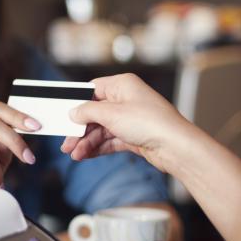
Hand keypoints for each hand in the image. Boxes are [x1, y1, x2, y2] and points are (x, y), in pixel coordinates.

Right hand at [61, 73, 193, 172]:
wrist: (176, 148)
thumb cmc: (151, 123)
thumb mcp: (111, 114)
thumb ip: (87, 112)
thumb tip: (73, 112)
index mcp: (122, 85)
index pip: (92, 90)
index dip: (77, 104)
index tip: (64, 116)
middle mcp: (126, 100)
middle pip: (94, 113)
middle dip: (79, 129)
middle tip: (66, 143)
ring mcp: (130, 119)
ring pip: (100, 129)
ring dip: (86, 142)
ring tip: (76, 155)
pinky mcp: (133, 136)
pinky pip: (109, 140)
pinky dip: (97, 147)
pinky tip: (86, 155)